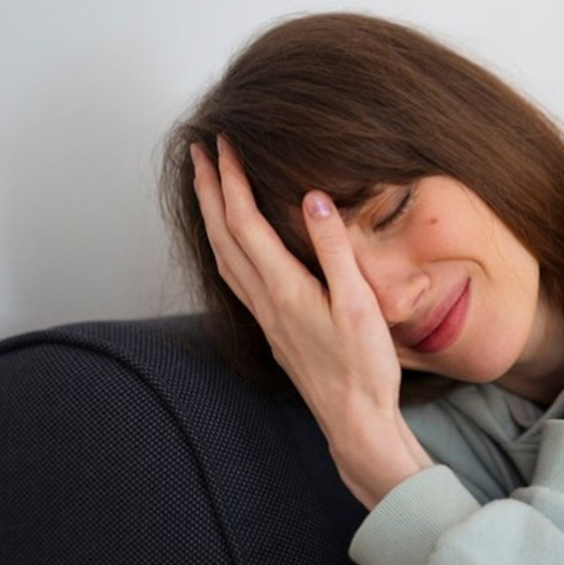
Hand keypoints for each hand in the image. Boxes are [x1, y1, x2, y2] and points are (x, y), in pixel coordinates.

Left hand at [190, 137, 427, 506]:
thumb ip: (334, 250)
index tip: (224, 143)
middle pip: (223, 236)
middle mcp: (265, 301)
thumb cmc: (364, 367)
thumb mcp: (359, 304)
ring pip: (223, 258)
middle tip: (199, 152)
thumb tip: (312, 199)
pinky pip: (235, 279)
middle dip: (209, 190)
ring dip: (211, 218)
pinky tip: (231, 247)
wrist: (354, 421)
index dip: (231, 180)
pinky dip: (225, 248)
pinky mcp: (274, 331)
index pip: (245, 221)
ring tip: (206, 189)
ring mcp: (266, 319)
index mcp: (284, 288)